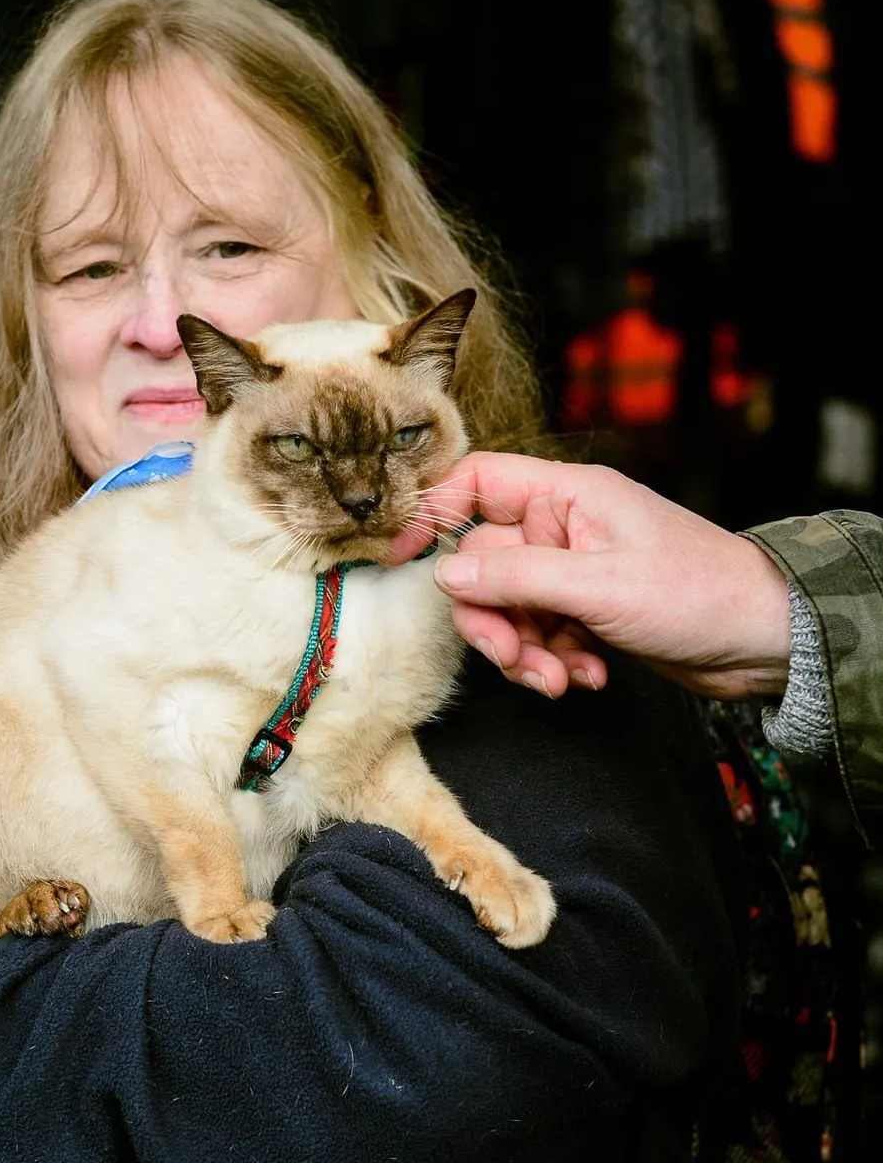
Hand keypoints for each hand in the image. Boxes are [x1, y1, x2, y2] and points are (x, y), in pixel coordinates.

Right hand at [392, 453, 791, 699]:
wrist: (763, 641)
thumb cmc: (698, 594)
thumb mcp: (598, 587)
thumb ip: (516, 577)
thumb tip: (446, 574)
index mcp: (567, 494)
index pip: (476, 483)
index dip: (434, 515)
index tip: (401, 558)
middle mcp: (565, 525)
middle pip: (483, 562)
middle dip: (494, 619)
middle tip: (517, 659)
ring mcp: (575, 568)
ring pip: (509, 606)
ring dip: (525, 650)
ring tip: (560, 679)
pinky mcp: (587, 608)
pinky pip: (540, 631)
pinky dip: (553, 659)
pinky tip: (587, 676)